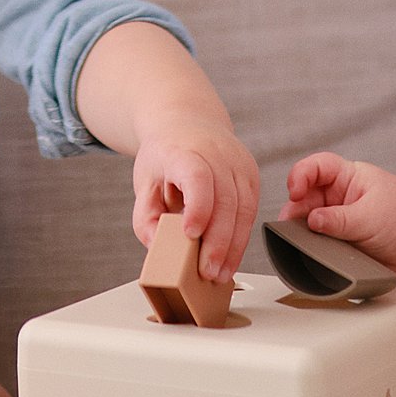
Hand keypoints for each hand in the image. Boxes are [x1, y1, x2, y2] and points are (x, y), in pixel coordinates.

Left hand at [133, 120, 259, 281]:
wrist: (188, 123)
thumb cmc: (164, 156)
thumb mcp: (144, 182)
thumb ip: (145, 218)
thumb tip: (158, 247)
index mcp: (184, 152)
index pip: (197, 177)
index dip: (197, 206)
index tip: (190, 233)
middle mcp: (218, 154)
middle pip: (225, 201)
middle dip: (218, 242)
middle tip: (207, 272)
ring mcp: (239, 163)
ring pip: (244, 209)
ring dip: (234, 246)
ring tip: (220, 274)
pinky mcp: (251, 175)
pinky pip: (251, 211)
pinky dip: (241, 238)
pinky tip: (230, 258)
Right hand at [280, 151, 395, 276]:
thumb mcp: (372, 217)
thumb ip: (339, 220)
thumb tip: (311, 221)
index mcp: (347, 177)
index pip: (316, 167)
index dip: (300, 175)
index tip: (294, 192)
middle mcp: (337, 196)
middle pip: (304, 197)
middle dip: (294, 211)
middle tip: (291, 227)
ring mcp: (335, 219)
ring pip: (306, 222)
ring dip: (300, 233)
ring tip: (300, 244)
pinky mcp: (336, 241)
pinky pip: (316, 243)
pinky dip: (309, 250)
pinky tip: (309, 256)